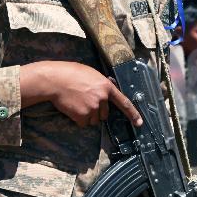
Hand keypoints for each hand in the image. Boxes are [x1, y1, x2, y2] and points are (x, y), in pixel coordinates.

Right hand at [20, 62, 142, 127]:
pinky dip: (78, 118)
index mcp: (107, 86)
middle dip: (96, 111)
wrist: (56, 79)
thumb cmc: (72, 74)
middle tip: (84, 100)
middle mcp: (102, 98)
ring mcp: (92, 108)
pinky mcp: (82, 116)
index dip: (133, 114)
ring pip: (93, 120)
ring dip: (87, 115)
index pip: (123, 102)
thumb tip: (106, 95)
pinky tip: (72, 107)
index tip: (139, 123)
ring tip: (77, 102)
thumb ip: (102, 85)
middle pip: (104, 114)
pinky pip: (83, 123)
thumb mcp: (92, 74)